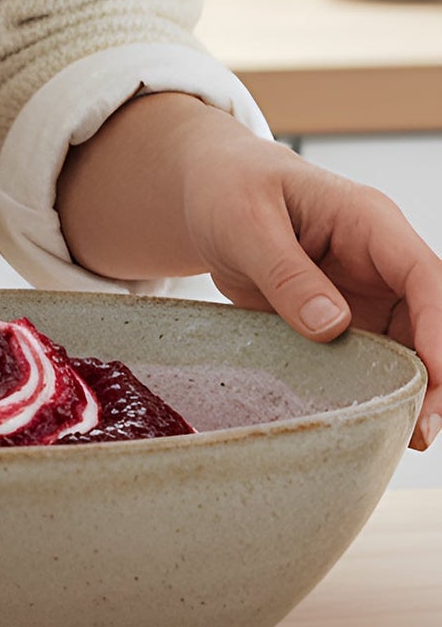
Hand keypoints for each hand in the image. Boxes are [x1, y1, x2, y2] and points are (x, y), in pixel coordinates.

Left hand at [178, 124, 441, 448]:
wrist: (208, 192)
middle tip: (421, 429)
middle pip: (430, 320)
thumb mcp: (245, 222)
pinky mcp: (341, 316)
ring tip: (403, 437)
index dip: (440, 328)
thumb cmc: (229, 189)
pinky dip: (370, 386)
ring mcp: (364, 291)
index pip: (424, 276)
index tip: (438, 378)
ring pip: (406, 345)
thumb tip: (331, 326)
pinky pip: (367, 355)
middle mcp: (378, 260)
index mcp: (368, 221)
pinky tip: (365, 419)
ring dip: (408, 388)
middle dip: (436, 374)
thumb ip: (286, 272)